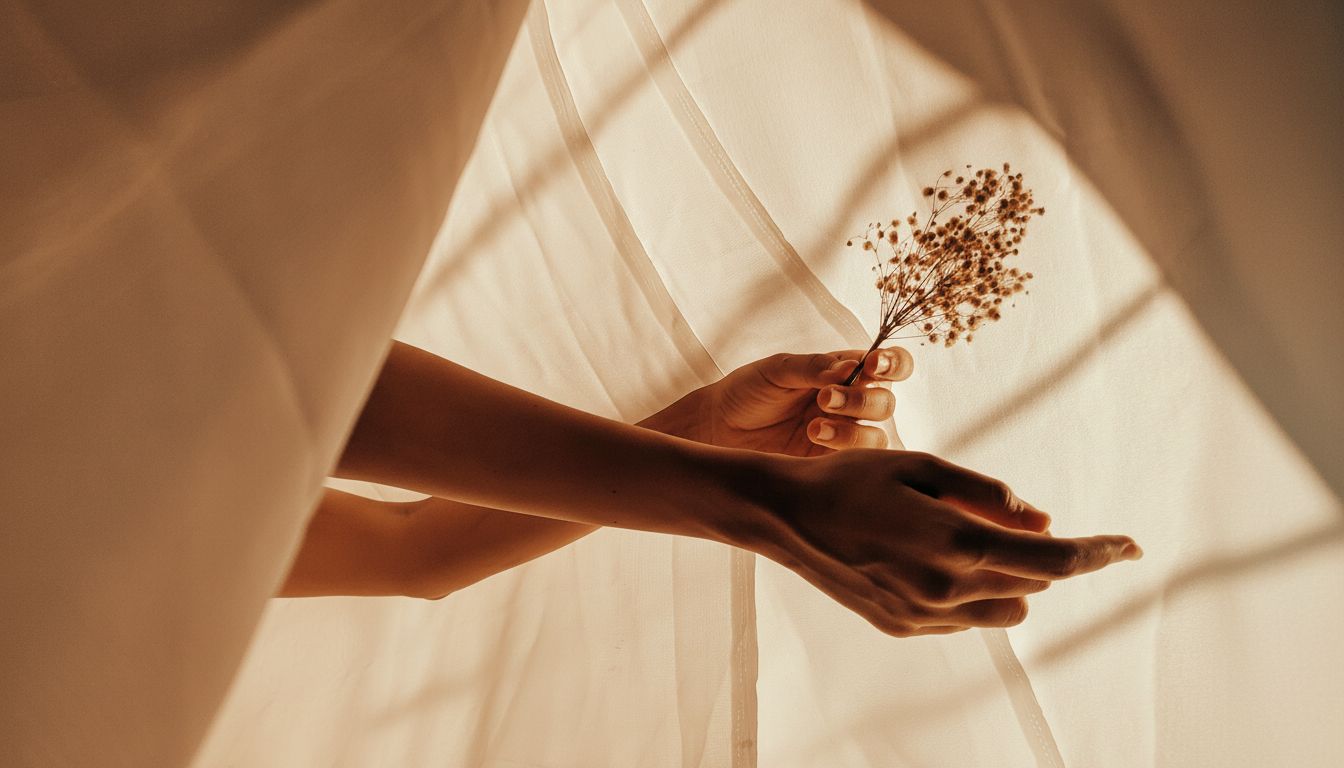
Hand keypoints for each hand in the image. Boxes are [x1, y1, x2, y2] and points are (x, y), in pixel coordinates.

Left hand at [645, 348, 913, 455]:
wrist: (718, 429)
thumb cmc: (749, 391)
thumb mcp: (777, 370)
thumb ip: (813, 367)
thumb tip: (851, 366)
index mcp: (845, 373)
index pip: (890, 366)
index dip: (893, 364)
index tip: (873, 364)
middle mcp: (852, 405)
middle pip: (885, 403)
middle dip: (859, 400)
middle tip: (824, 398)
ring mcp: (845, 437)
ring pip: (876, 437)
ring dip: (851, 432)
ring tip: (813, 429)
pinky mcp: (833, 466)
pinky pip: (858, 465)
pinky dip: (843, 454)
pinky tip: (814, 442)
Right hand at [740, 449, 1141, 636]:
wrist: (786, 517)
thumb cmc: (854, 478)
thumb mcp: (925, 469)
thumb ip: (988, 496)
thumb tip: (1043, 520)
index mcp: (958, 545)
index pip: (1055, 561)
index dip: (1099, 553)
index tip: (1131, 547)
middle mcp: (947, 591)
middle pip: (1033, 586)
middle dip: (1038, 555)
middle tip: (1006, 518)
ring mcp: (924, 615)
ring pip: (1004, 608)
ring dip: (1005, 577)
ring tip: (959, 537)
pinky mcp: (904, 626)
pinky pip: (963, 616)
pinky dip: (966, 589)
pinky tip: (924, 557)